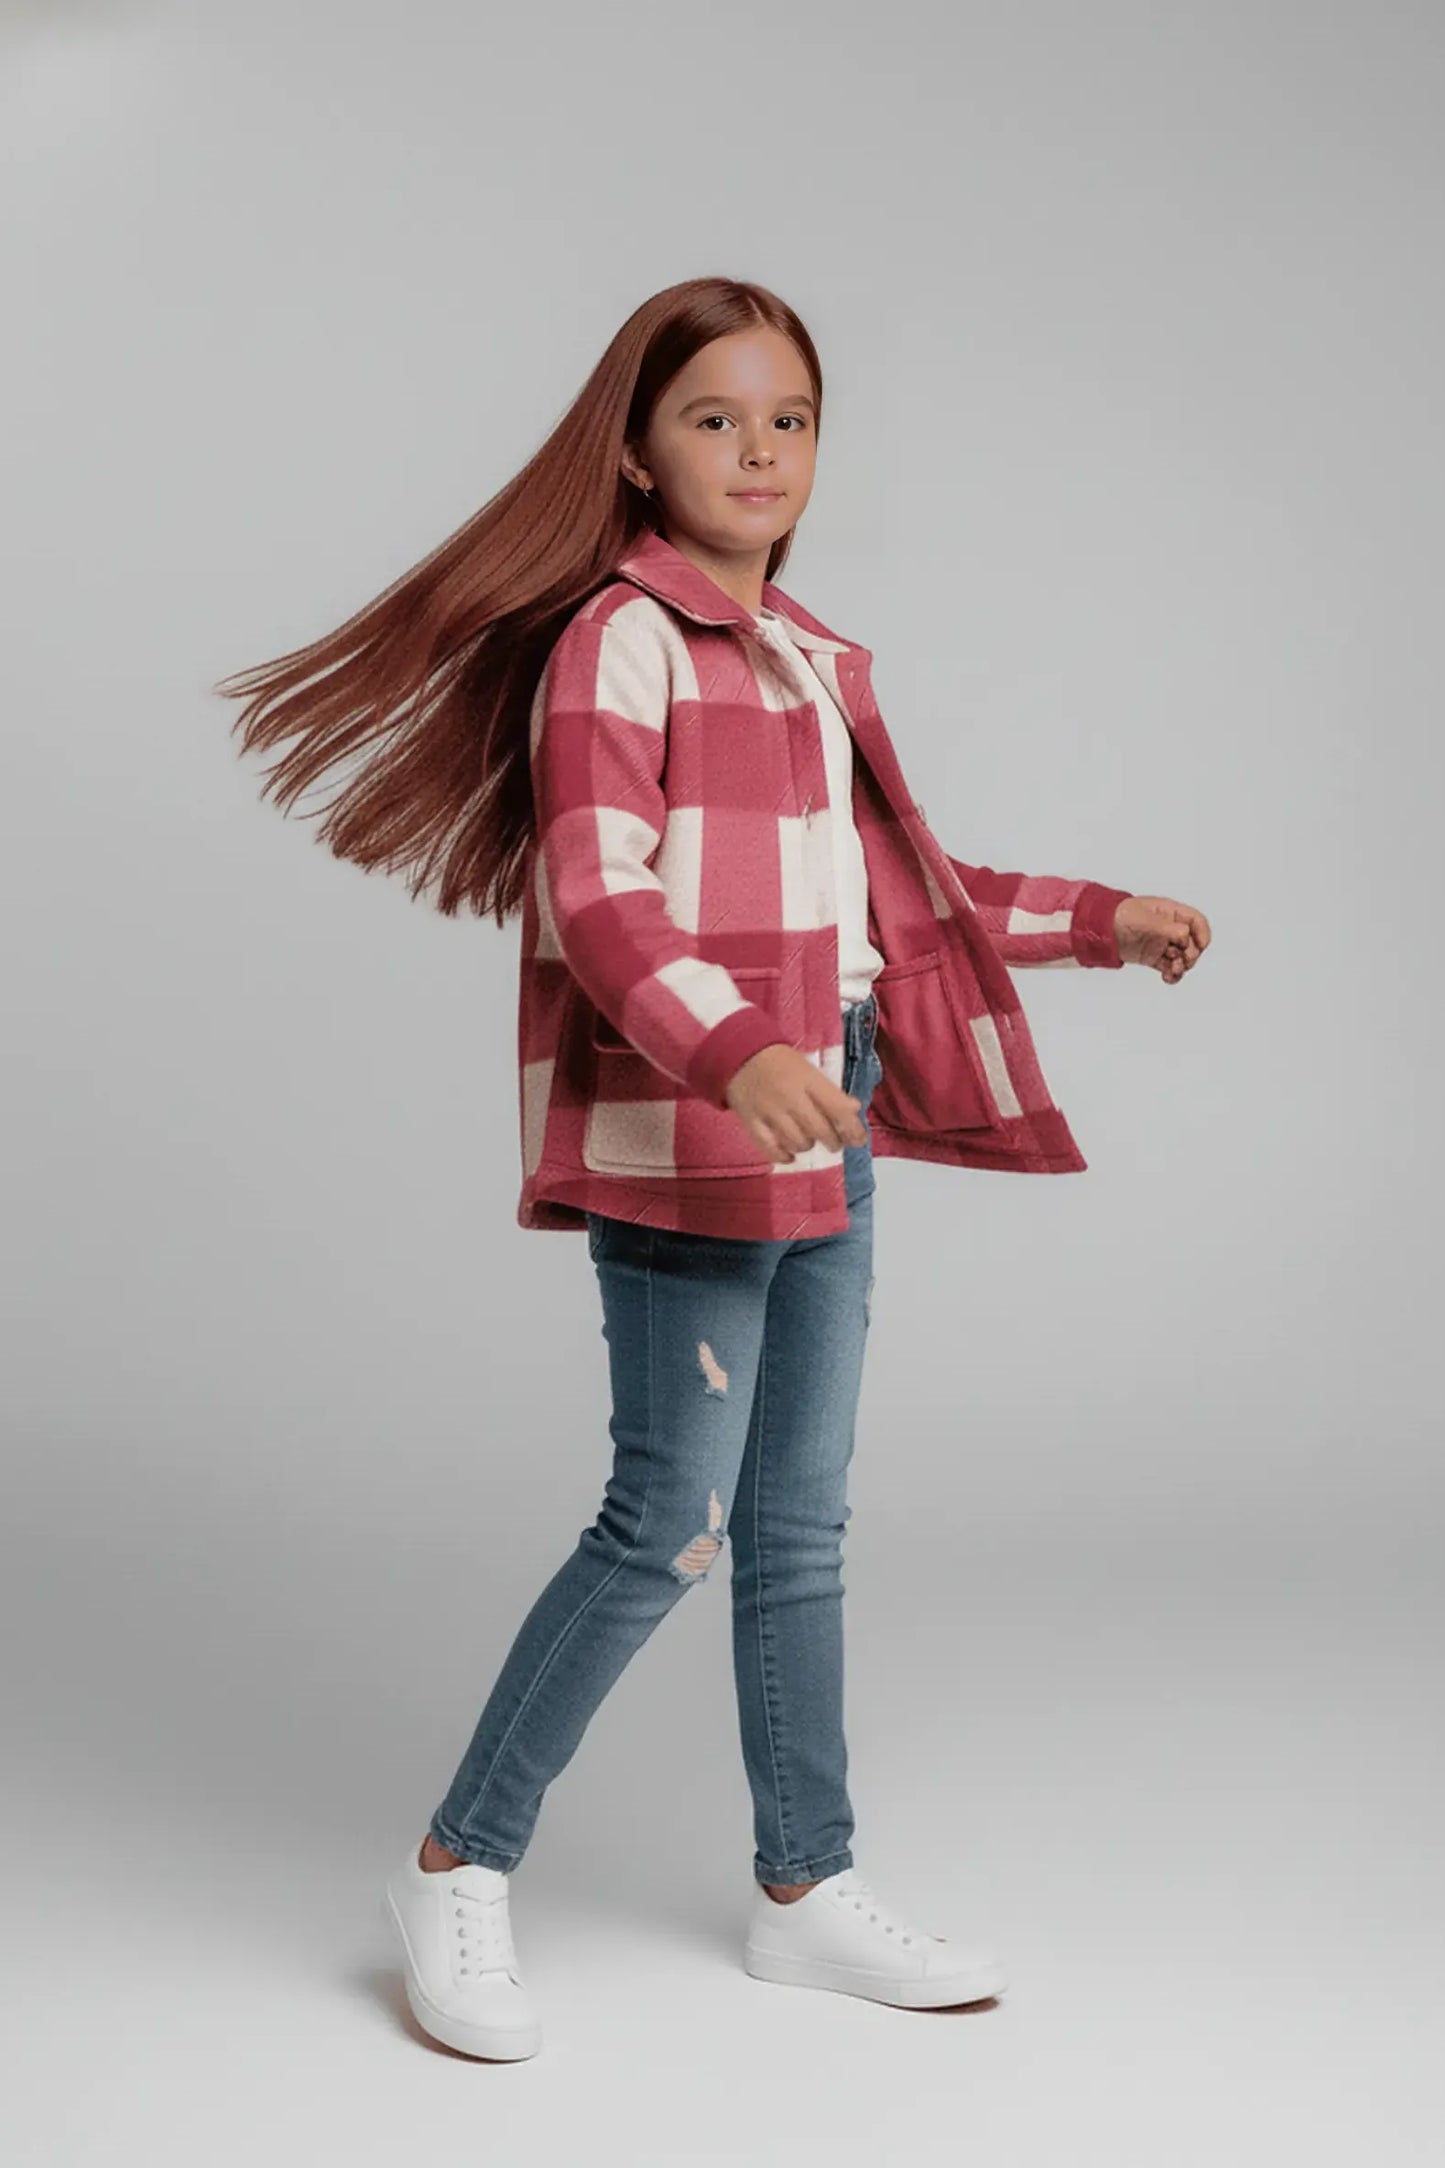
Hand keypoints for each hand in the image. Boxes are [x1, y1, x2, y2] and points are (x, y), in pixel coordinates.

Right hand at [725, 1044, 866, 1164]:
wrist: (738, 1054)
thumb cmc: (778, 1061)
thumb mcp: (808, 1069)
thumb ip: (830, 1091)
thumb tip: (854, 1110)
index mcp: (808, 1080)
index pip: (837, 1109)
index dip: (853, 1128)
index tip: (858, 1138)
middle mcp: (790, 1097)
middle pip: (819, 1130)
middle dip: (833, 1141)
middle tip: (834, 1141)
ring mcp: (770, 1112)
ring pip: (797, 1142)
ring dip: (808, 1145)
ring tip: (809, 1139)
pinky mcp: (751, 1123)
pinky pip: (771, 1149)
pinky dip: (784, 1155)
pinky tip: (790, 1154)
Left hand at [1114, 895, 1210, 981]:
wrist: (1099, 930)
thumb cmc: (1120, 916)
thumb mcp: (1144, 919)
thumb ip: (1165, 927)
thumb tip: (1184, 935)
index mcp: (1170, 913)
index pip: (1196, 921)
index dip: (1202, 933)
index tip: (1201, 946)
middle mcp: (1169, 929)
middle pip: (1193, 943)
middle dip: (1191, 954)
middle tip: (1181, 960)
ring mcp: (1162, 944)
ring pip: (1183, 958)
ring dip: (1183, 966)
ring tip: (1173, 971)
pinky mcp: (1153, 958)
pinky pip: (1170, 968)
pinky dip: (1173, 975)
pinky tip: (1168, 978)